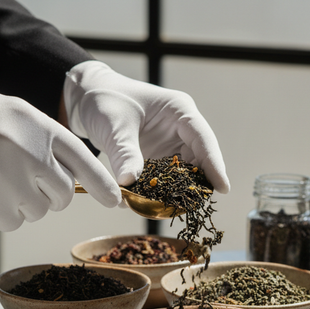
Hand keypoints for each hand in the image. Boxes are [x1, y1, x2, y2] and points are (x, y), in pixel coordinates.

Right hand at [0, 77, 121, 230]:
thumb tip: (70, 177)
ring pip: (36, 211)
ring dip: (20, 205)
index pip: (84, 160)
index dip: (103, 184)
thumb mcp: (8, 114)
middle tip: (22, 184)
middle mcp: (28, 149)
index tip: (116, 201)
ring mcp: (7, 174)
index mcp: (37, 125)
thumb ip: (41, 141)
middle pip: (62, 195)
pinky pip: (11, 221)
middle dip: (48, 197)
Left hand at [63, 61, 229, 193]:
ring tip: (174, 209)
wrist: (87, 99)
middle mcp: (180, 128)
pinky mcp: (159, 156)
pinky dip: (161, 190)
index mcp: (179, 110)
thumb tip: (130, 183)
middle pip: (200, 159)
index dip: (214, 164)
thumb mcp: (114, 126)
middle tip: (195, 206)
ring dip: (179, 190)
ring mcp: (170, 143)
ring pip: (185, 171)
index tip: (222, 188)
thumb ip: (124, 153)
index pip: (203, 139)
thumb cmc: (104, 101)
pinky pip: (166, 177)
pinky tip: (154, 204)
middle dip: (198, 183)